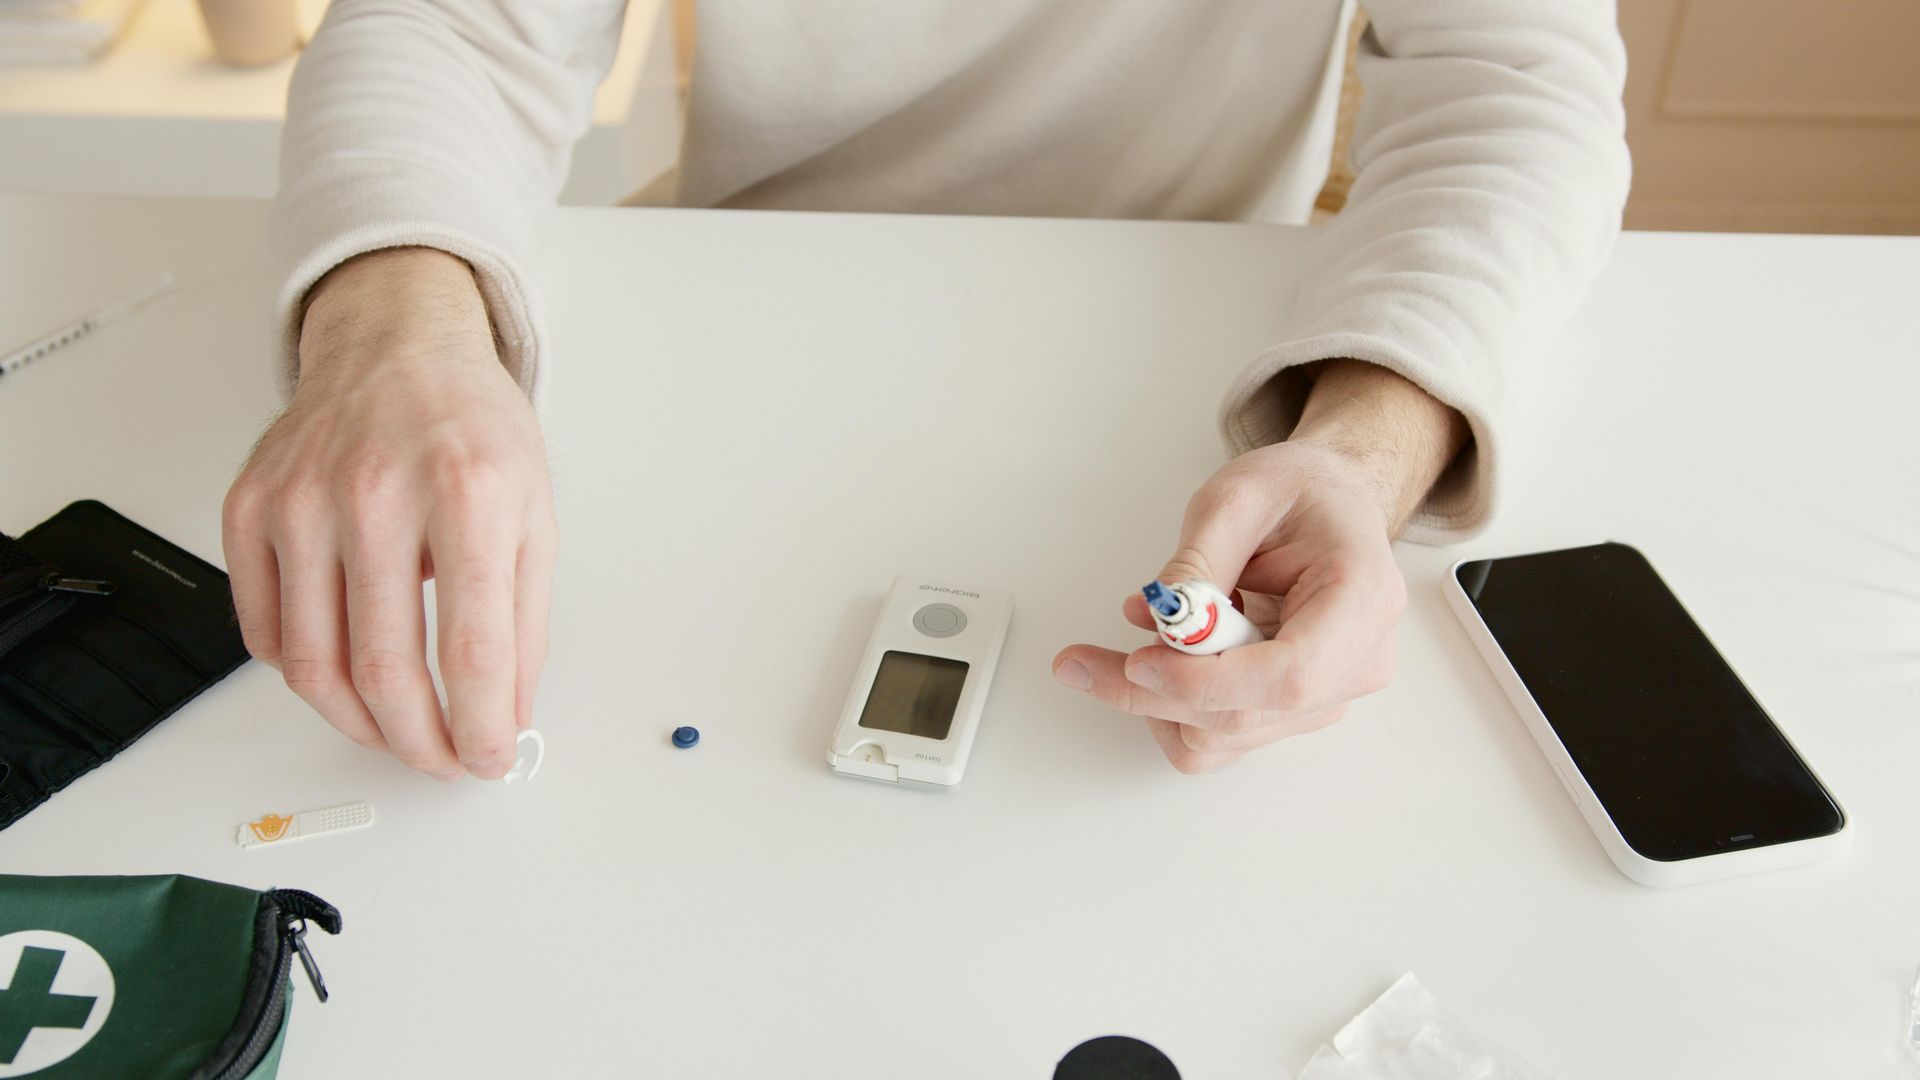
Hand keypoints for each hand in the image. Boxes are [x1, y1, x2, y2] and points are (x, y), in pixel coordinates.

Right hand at [223, 247, 556, 780]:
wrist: (397, 346)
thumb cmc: (471, 428)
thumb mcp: (535, 514)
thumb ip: (525, 620)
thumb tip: (508, 712)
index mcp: (467, 493)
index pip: (472, 649)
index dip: (483, 727)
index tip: (491, 759)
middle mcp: (375, 493)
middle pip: (383, 670)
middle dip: (418, 743)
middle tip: (442, 761)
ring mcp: (301, 500)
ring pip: (313, 666)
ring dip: (359, 724)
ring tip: (397, 733)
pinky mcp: (249, 508)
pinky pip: (264, 631)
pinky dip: (304, 674)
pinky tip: (344, 673)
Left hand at [1052, 360, 1465, 772]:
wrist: (1331, 504)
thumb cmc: (1299, 494)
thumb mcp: (1237, 497)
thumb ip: (1197, 561)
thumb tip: (1156, 620)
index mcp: (1361, 599)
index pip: (1289, 675)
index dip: (1205, 681)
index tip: (1137, 661)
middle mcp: (1357, 662)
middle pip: (1245, 716)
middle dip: (1152, 692)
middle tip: (1079, 661)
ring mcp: (1329, 695)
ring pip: (1223, 737)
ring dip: (1157, 700)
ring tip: (1137, 634)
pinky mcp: (1296, 711)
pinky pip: (1222, 738)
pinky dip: (1176, 707)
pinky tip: (1166, 658)